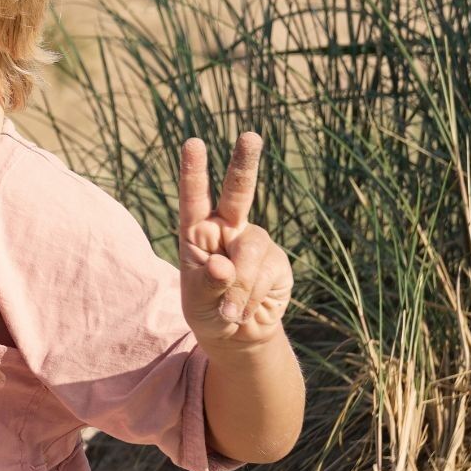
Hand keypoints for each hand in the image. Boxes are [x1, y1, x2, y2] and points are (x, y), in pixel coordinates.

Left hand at [177, 133, 292, 349]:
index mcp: (198, 232)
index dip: (194, 172)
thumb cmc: (209, 310)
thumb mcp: (198, 302)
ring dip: (239, 286)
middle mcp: (228, 228)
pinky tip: (245, 311)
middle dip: (244, 163)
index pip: (194, 198)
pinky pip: (266, 275)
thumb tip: (221, 265)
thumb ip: (208, 284)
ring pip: (251, 252)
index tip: (193, 143)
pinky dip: (252, 298)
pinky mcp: (277, 262)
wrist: (239, 335)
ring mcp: (255, 243)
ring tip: (229, 311)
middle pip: (238, 192)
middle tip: (250, 136)